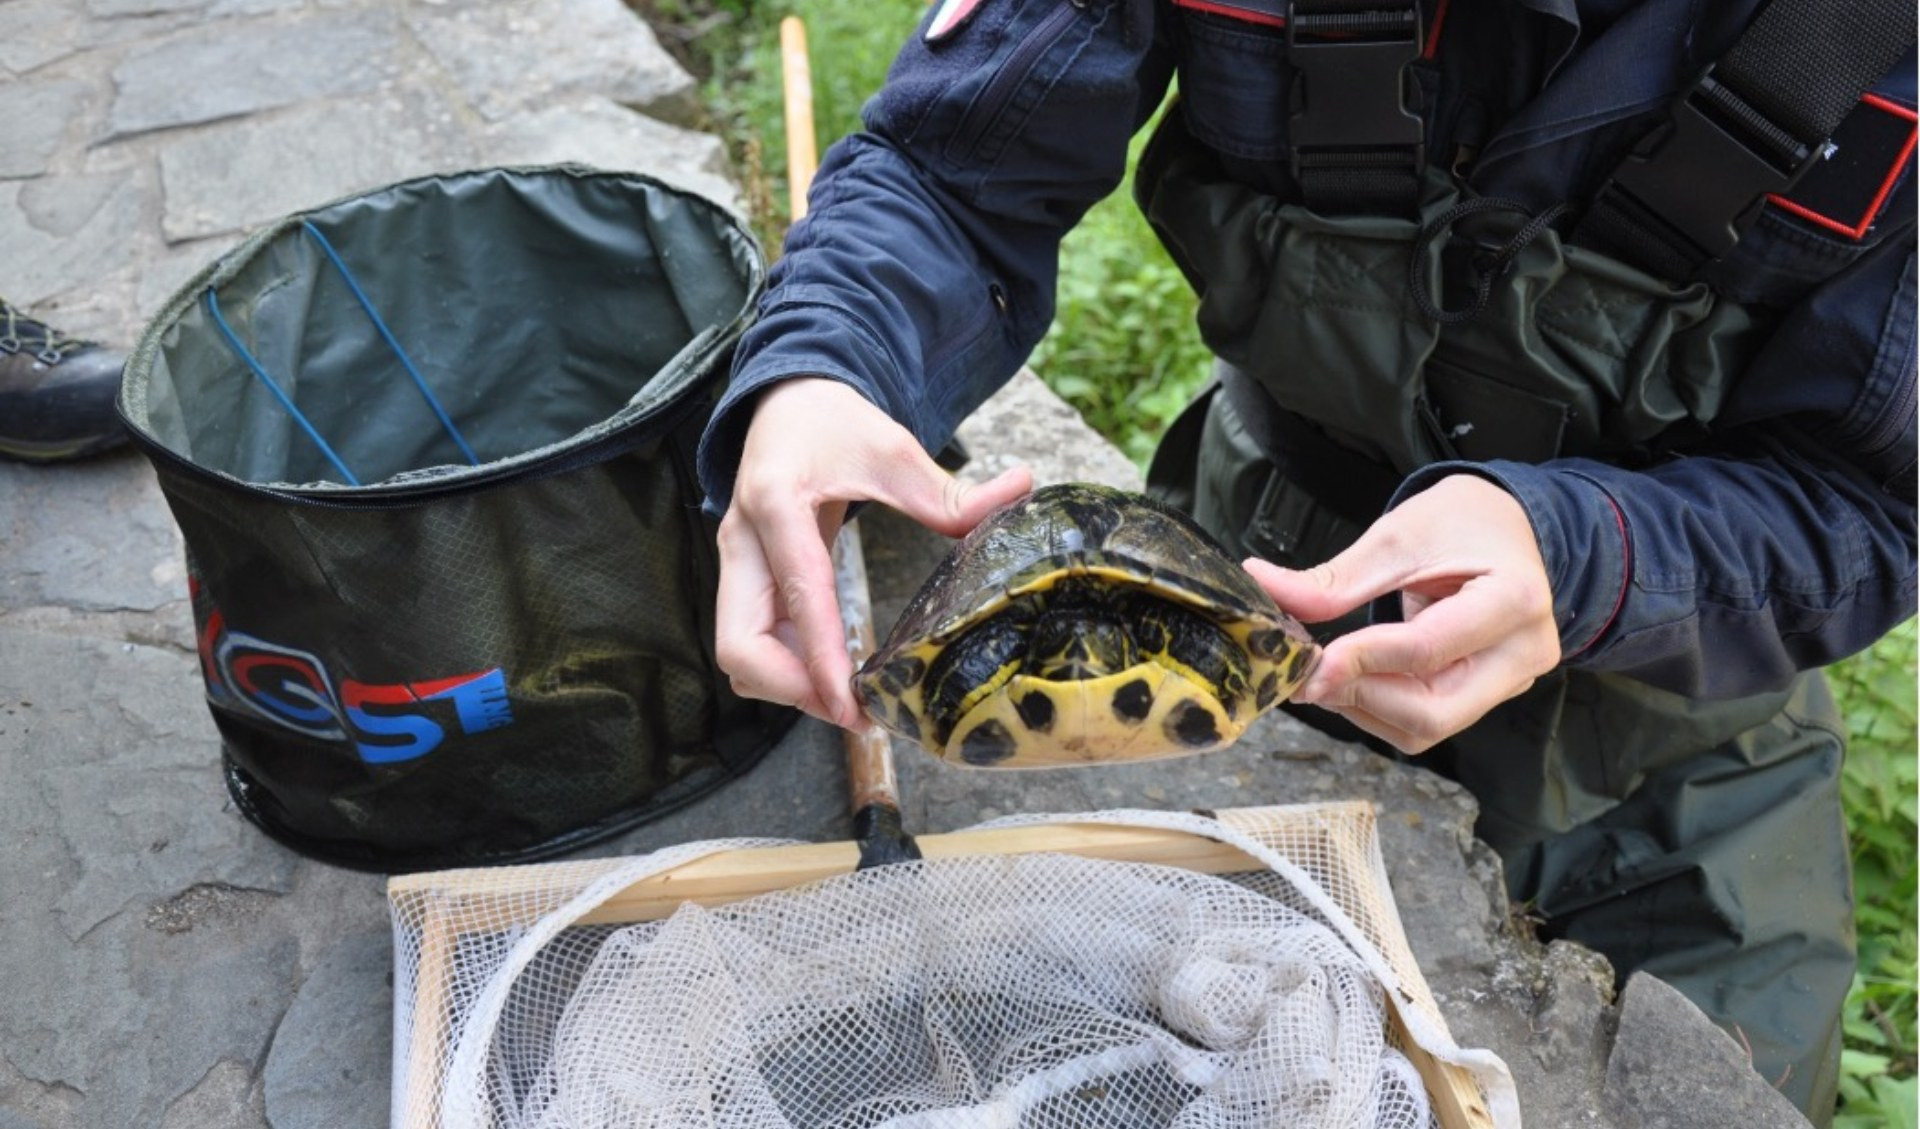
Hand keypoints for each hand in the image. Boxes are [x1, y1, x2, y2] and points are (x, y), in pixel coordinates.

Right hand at [715, 377, 1032, 727]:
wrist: (786, 402)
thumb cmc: (832, 424)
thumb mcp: (891, 448)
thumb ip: (948, 489)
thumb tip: (1020, 491)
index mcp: (777, 503)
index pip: (797, 594)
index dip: (820, 659)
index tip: (849, 706)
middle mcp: (743, 541)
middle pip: (740, 646)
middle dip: (792, 689)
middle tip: (853, 713)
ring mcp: (738, 565)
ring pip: (741, 654)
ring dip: (789, 686)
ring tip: (852, 702)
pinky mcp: (747, 581)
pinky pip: (755, 642)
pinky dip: (789, 669)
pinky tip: (834, 677)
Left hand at [1243, 474, 1561, 753]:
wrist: (1508, 528)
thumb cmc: (1461, 522)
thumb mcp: (1398, 536)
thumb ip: (1336, 579)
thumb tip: (1263, 587)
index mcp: (1513, 600)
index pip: (1426, 650)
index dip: (1360, 661)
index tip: (1308, 664)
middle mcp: (1523, 653)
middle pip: (1433, 710)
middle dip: (1360, 697)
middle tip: (1306, 676)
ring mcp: (1510, 681)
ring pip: (1426, 727)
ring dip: (1363, 707)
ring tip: (1327, 670)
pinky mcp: (1487, 695)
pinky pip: (1427, 722)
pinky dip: (1378, 708)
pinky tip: (1354, 677)